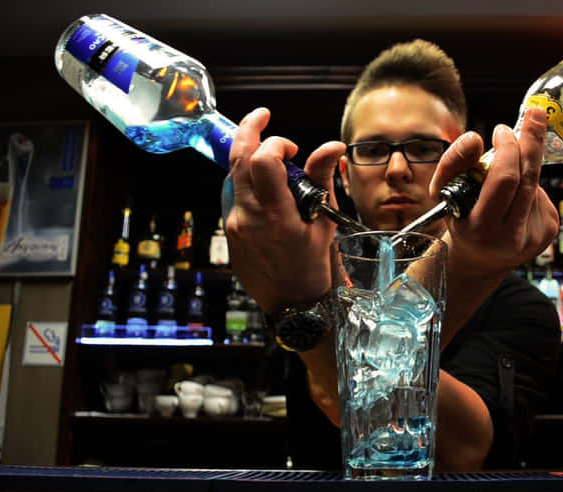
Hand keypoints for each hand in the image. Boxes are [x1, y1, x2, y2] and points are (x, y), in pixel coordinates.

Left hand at [223, 107, 345, 314]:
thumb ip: (321, 180)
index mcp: (278, 217)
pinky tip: (265, 188)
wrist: (292, 304)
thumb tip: (332, 145)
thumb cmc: (313, 266)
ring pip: (232, 176)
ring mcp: (236, 225)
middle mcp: (251, 218)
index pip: (263, 162)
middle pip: (238, 160)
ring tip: (269, 157)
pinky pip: (234, 196)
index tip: (292, 149)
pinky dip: (247, 181)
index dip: (276, 143)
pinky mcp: (230, 231)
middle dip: (248, 130)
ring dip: (247, 157)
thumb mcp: (324, 223)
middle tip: (262, 116)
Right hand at [430, 107, 558, 275]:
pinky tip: (515, 195)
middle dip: (531, 140)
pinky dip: (528, 184)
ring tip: (506, 172)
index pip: (504, 180)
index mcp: (483, 230)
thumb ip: (453, 162)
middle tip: (534, 115)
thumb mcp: (446, 194)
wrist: (480, 259)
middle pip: (529, 176)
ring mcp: (535, 236)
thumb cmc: (461, 219)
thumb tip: (476, 139)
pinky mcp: (549, 230)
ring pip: (535, 182)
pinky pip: (541, 192)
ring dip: (523, 165)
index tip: (501, 130)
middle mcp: (512, 237)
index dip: (507, 149)